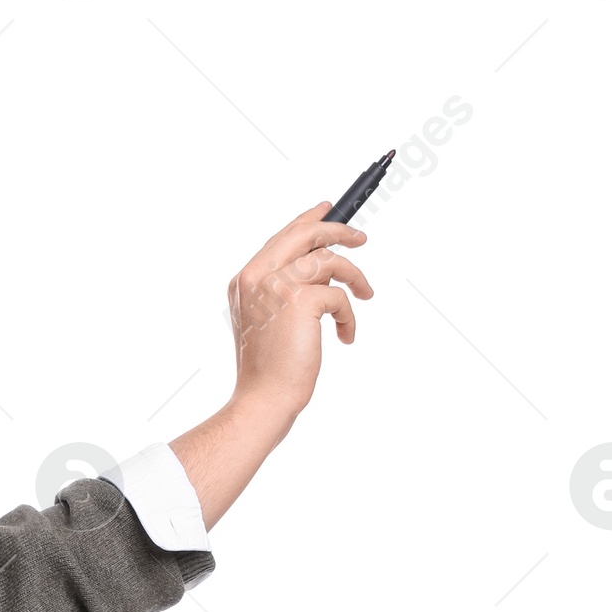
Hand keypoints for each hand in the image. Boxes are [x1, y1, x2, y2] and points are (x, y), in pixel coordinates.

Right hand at [171, 205, 372, 530]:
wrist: (262, 400)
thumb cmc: (268, 371)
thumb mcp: (269, 321)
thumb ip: (284, 289)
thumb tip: (323, 265)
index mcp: (245, 280)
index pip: (281, 237)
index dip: (308, 221)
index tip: (328, 210)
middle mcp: (257, 276)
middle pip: (304, 233)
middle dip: (338, 230)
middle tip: (361, 238)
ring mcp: (278, 285)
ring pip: (330, 259)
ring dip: (354, 277)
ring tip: (365, 294)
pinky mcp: (301, 300)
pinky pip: (339, 294)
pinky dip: (349, 315)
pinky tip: (346, 335)